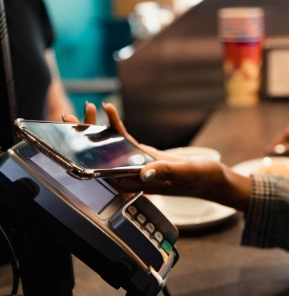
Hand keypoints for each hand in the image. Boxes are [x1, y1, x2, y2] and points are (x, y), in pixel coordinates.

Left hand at [63, 102, 251, 211]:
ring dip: (98, 130)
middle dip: (86, 138)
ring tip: (84, 111)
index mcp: (141, 183)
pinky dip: (118, 126)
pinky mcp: (147, 156)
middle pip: (103, 157)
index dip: (89, 156)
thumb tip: (144, 173)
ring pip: (112, 148)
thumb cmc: (202, 178)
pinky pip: (127, 141)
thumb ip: (164, 172)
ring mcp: (140, 165)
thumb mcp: (185, 173)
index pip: (107, 170)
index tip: (75, 138)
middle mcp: (135, 175)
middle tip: (69, 118)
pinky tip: (111, 111)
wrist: (212, 178)